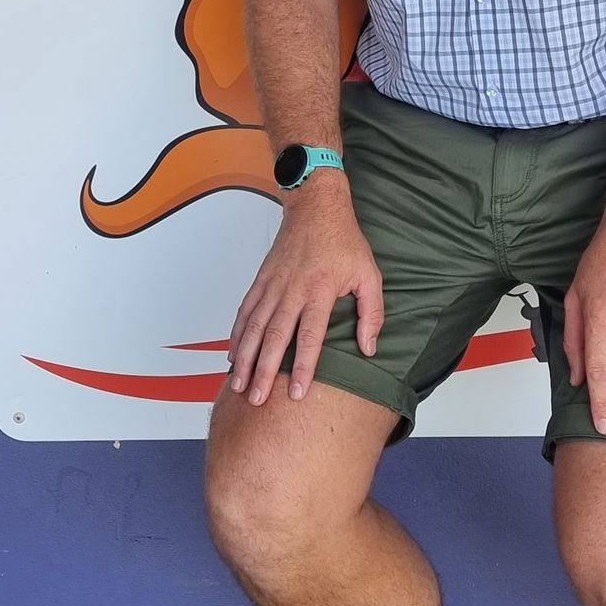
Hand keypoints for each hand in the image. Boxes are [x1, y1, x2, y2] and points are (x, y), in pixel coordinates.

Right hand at [228, 181, 383, 406]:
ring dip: (246, 358)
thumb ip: (372, 313)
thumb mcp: (369, 274)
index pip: (311, 335)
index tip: (298, 393)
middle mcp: (293, 289)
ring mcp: (273, 284)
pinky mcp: (261, 280)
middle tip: (258, 399)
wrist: (316, 207)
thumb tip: (369, 348)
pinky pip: (246, 311)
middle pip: (275, 336)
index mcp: (321, 290)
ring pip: (255, 327)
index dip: (304, 366)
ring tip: (240, 385)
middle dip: (265, 370)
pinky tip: (233, 355)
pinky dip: (237, 334)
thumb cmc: (345, 242)